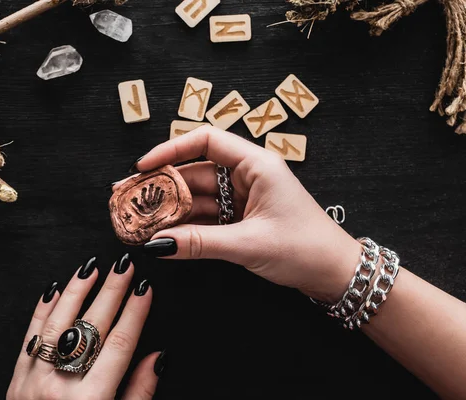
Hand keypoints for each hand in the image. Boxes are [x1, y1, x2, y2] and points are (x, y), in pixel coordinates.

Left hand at [7, 255, 163, 399]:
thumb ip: (138, 394)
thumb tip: (157, 358)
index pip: (119, 344)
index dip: (135, 312)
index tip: (145, 288)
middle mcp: (59, 386)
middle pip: (91, 326)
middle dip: (111, 291)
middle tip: (125, 265)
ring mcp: (33, 381)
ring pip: (57, 323)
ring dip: (76, 290)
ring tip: (91, 266)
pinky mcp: (16, 380)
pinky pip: (29, 336)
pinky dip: (42, 310)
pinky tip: (54, 289)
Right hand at [134, 127, 360, 302]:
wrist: (335, 273)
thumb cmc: (305, 248)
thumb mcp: (248, 244)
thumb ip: (200, 243)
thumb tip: (158, 243)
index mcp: (256, 164)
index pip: (207, 141)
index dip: (171, 149)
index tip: (143, 165)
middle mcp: (247, 176)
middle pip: (196, 172)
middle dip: (163, 186)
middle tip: (130, 198)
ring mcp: (243, 198)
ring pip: (199, 197)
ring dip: (172, 210)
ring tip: (140, 221)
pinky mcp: (242, 219)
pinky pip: (207, 217)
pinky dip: (187, 226)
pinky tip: (164, 235)